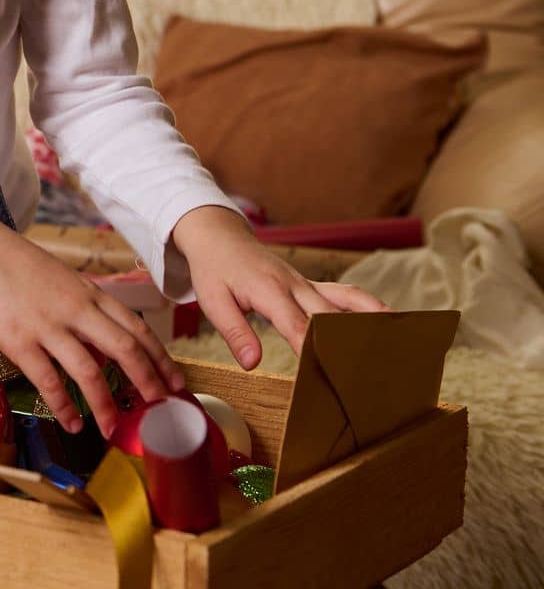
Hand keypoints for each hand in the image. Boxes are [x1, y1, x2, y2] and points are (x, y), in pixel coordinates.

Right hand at [0, 199, 184, 437]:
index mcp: (89, 293)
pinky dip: (63, 406)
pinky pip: (48, 379)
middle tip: (160, 409)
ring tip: (111, 429)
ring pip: (90, 370)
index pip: (137, 328)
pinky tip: (70, 422)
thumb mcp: (61, 280)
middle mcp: (76, 309)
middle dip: (148, 382)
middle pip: (125, 349)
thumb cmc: (14, 264)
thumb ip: (84, 308)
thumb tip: (102, 345)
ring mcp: (48, 325)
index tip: (176, 383)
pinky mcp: (19, 340)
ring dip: (105, 404)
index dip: (161, 358)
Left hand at [171, 205, 390, 368]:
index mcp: (270, 291)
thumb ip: (234, 332)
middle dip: (349, 344)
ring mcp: (307, 283)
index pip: (297, 326)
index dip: (313, 350)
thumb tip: (252, 363)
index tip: (328, 375)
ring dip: (373, 318)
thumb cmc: (215, 270)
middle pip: (330, 317)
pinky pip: (345, 294)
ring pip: (348, 299)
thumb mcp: (213, 301)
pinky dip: (368, 306)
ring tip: (399, 341)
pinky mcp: (312, 285)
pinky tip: (389, 320)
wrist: (220, 237)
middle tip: (371, 372)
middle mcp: (296, 285)